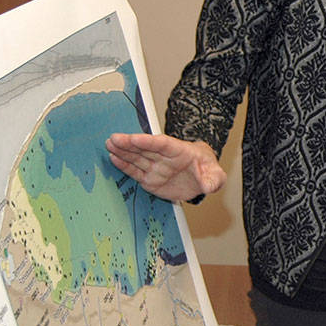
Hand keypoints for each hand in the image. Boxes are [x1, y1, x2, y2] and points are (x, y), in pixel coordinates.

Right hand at [105, 132, 226, 201]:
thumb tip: (209, 186)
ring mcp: (156, 167)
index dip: (148, 141)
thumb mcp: (216, 175)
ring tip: (109, 144)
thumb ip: (214, 180)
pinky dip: (124, 165)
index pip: (162, 144)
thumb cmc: (207, 170)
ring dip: (123, 152)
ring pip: (137, 158)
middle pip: (145, 149)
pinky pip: (135, 171)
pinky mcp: (150, 178)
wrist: (201, 175)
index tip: (134, 138)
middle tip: (114, 138)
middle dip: (129, 144)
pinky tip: (113, 158)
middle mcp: (164, 158)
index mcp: (180, 152)